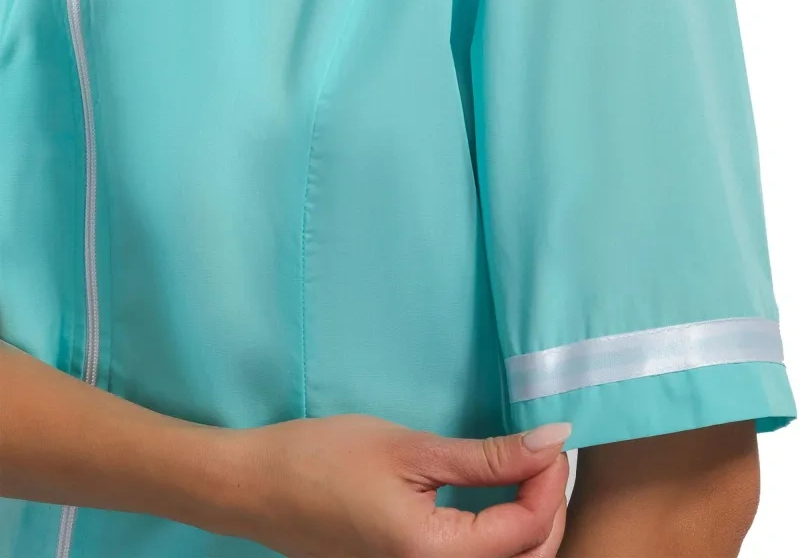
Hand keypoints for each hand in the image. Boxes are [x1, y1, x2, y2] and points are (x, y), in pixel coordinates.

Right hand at [211, 414, 570, 557]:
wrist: (256, 487)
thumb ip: (487, 456)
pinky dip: (496, 532)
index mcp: (435, 556)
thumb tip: (553, 440)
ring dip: (526, 521)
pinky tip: (493, 494)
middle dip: (547, 506)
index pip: (527, 531)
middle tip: (541, 452)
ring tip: (523, 469)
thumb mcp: (410, 449)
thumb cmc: (324, 459)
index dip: (550, 481)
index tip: (552, 435)